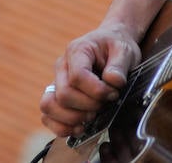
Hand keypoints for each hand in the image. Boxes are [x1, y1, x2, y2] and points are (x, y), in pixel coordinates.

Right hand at [40, 23, 140, 138]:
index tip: (113, 93)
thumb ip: (119, 65)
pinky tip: (80, 127)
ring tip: (92, 116)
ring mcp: (56, 82)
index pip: (77, 77)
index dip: (97, 91)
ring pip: (48, 106)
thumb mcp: (124, 50)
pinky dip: (61, 127)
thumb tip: (114, 82)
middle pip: (64, 95)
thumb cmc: (115, 47)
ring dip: (72, 118)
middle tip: (105, 104)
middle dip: (88, 106)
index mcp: (77, 51)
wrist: (110, 45)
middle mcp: (62, 66)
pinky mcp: (56, 96)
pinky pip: (47, 116)